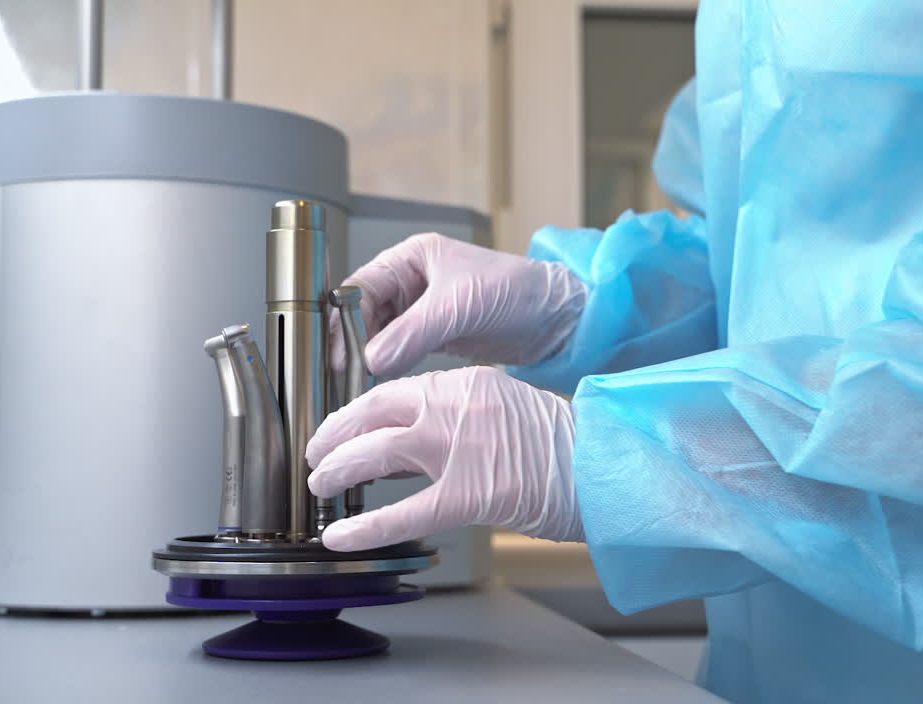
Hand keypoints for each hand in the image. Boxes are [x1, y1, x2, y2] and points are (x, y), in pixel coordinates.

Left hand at [306, 366, 583, 550]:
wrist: (605, 464)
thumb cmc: (565, 444)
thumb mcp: (506, 407)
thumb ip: (459, 417)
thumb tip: (412, 444)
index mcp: (466, 383)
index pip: (395, 390)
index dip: (358, 411)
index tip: (342, 425)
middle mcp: (455, 406)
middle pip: (374, 412)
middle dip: (336, 433)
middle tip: (318, 452)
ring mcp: (458, 449)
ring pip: (377, 452)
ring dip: (340, 469)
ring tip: (321, 486)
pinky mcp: (469, 495)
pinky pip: (404, 514)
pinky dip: (366, 527)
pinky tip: (340, 538)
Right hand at [333, 233, 586, 377]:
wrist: (554, 319)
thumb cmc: (517, 290)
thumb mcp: (461, 305)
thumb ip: (414, 331)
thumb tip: (373, 357)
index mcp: (412, 258)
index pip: (361, 286)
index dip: (346, 319)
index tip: (339, 350)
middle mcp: (411, 282)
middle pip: (363, 312)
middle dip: (354, 341)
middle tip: (346, 370)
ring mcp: (420, 311)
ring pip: (378, 335)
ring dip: (370, 356)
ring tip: (362, 380)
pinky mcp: (432, 336)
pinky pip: (398, 351)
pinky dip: (388, 366)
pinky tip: (383, 381)